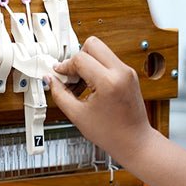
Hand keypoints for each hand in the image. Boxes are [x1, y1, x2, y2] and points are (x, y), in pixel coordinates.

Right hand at [48, 37, 158, 165]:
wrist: (134, 141)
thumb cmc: (112, 133)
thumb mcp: (78, 115)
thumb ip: (60, 94)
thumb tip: (51, 80)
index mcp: (108, 82)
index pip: (80, 59)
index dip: (65, 66)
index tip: (58, 74)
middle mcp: (121, 72)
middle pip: (93, 44)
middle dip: (78, 57)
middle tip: (71, 75)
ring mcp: (127, 72)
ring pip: (101, 50)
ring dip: (87, 63)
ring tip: (81, 85)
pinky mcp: (129, 75)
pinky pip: (109, 61)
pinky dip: (97, 68)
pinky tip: (90, 87)